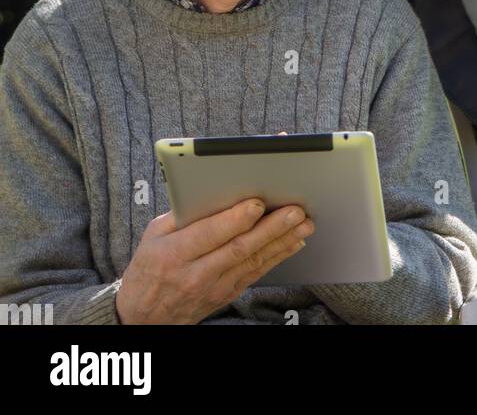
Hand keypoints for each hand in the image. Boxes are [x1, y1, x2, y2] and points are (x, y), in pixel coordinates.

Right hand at [115, 197, 314, 324]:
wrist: (144, 316)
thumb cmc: (148, 267)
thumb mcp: (153, 235)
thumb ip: (182, 213)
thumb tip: (215, 188)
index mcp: (174, 253)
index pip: (210, 235)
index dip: (236, 219)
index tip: (258, 203)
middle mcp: (196, 274)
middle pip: (239, 248)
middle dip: (271, 228)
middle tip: (295, 210)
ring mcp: (214, 287)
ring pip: (253, 262)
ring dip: (282, 241)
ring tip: (304, 223)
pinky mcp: (226, 295)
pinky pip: (255, 274)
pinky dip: (277, 257)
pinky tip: (294, 242)